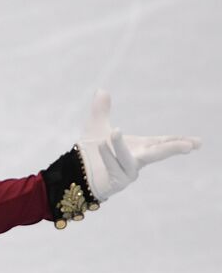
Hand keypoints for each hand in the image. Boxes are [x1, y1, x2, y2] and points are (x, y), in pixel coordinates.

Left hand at [77, 89, 201, 200]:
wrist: (76, 171)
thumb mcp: (97, 127)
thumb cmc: (91, 151)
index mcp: (139, 147)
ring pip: (129, 158)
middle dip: (173, 149)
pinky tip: (102, 145)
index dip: (179, 141)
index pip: (162, 143)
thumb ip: (101, 110)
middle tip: (189, 146)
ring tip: (114, 131)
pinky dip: (108, 156)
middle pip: (158, 153)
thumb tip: (101, 90)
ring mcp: (128, 173)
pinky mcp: (117, 182)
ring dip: (120, 145)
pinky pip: (115, 167)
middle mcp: (137, 160)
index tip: (197, 142)